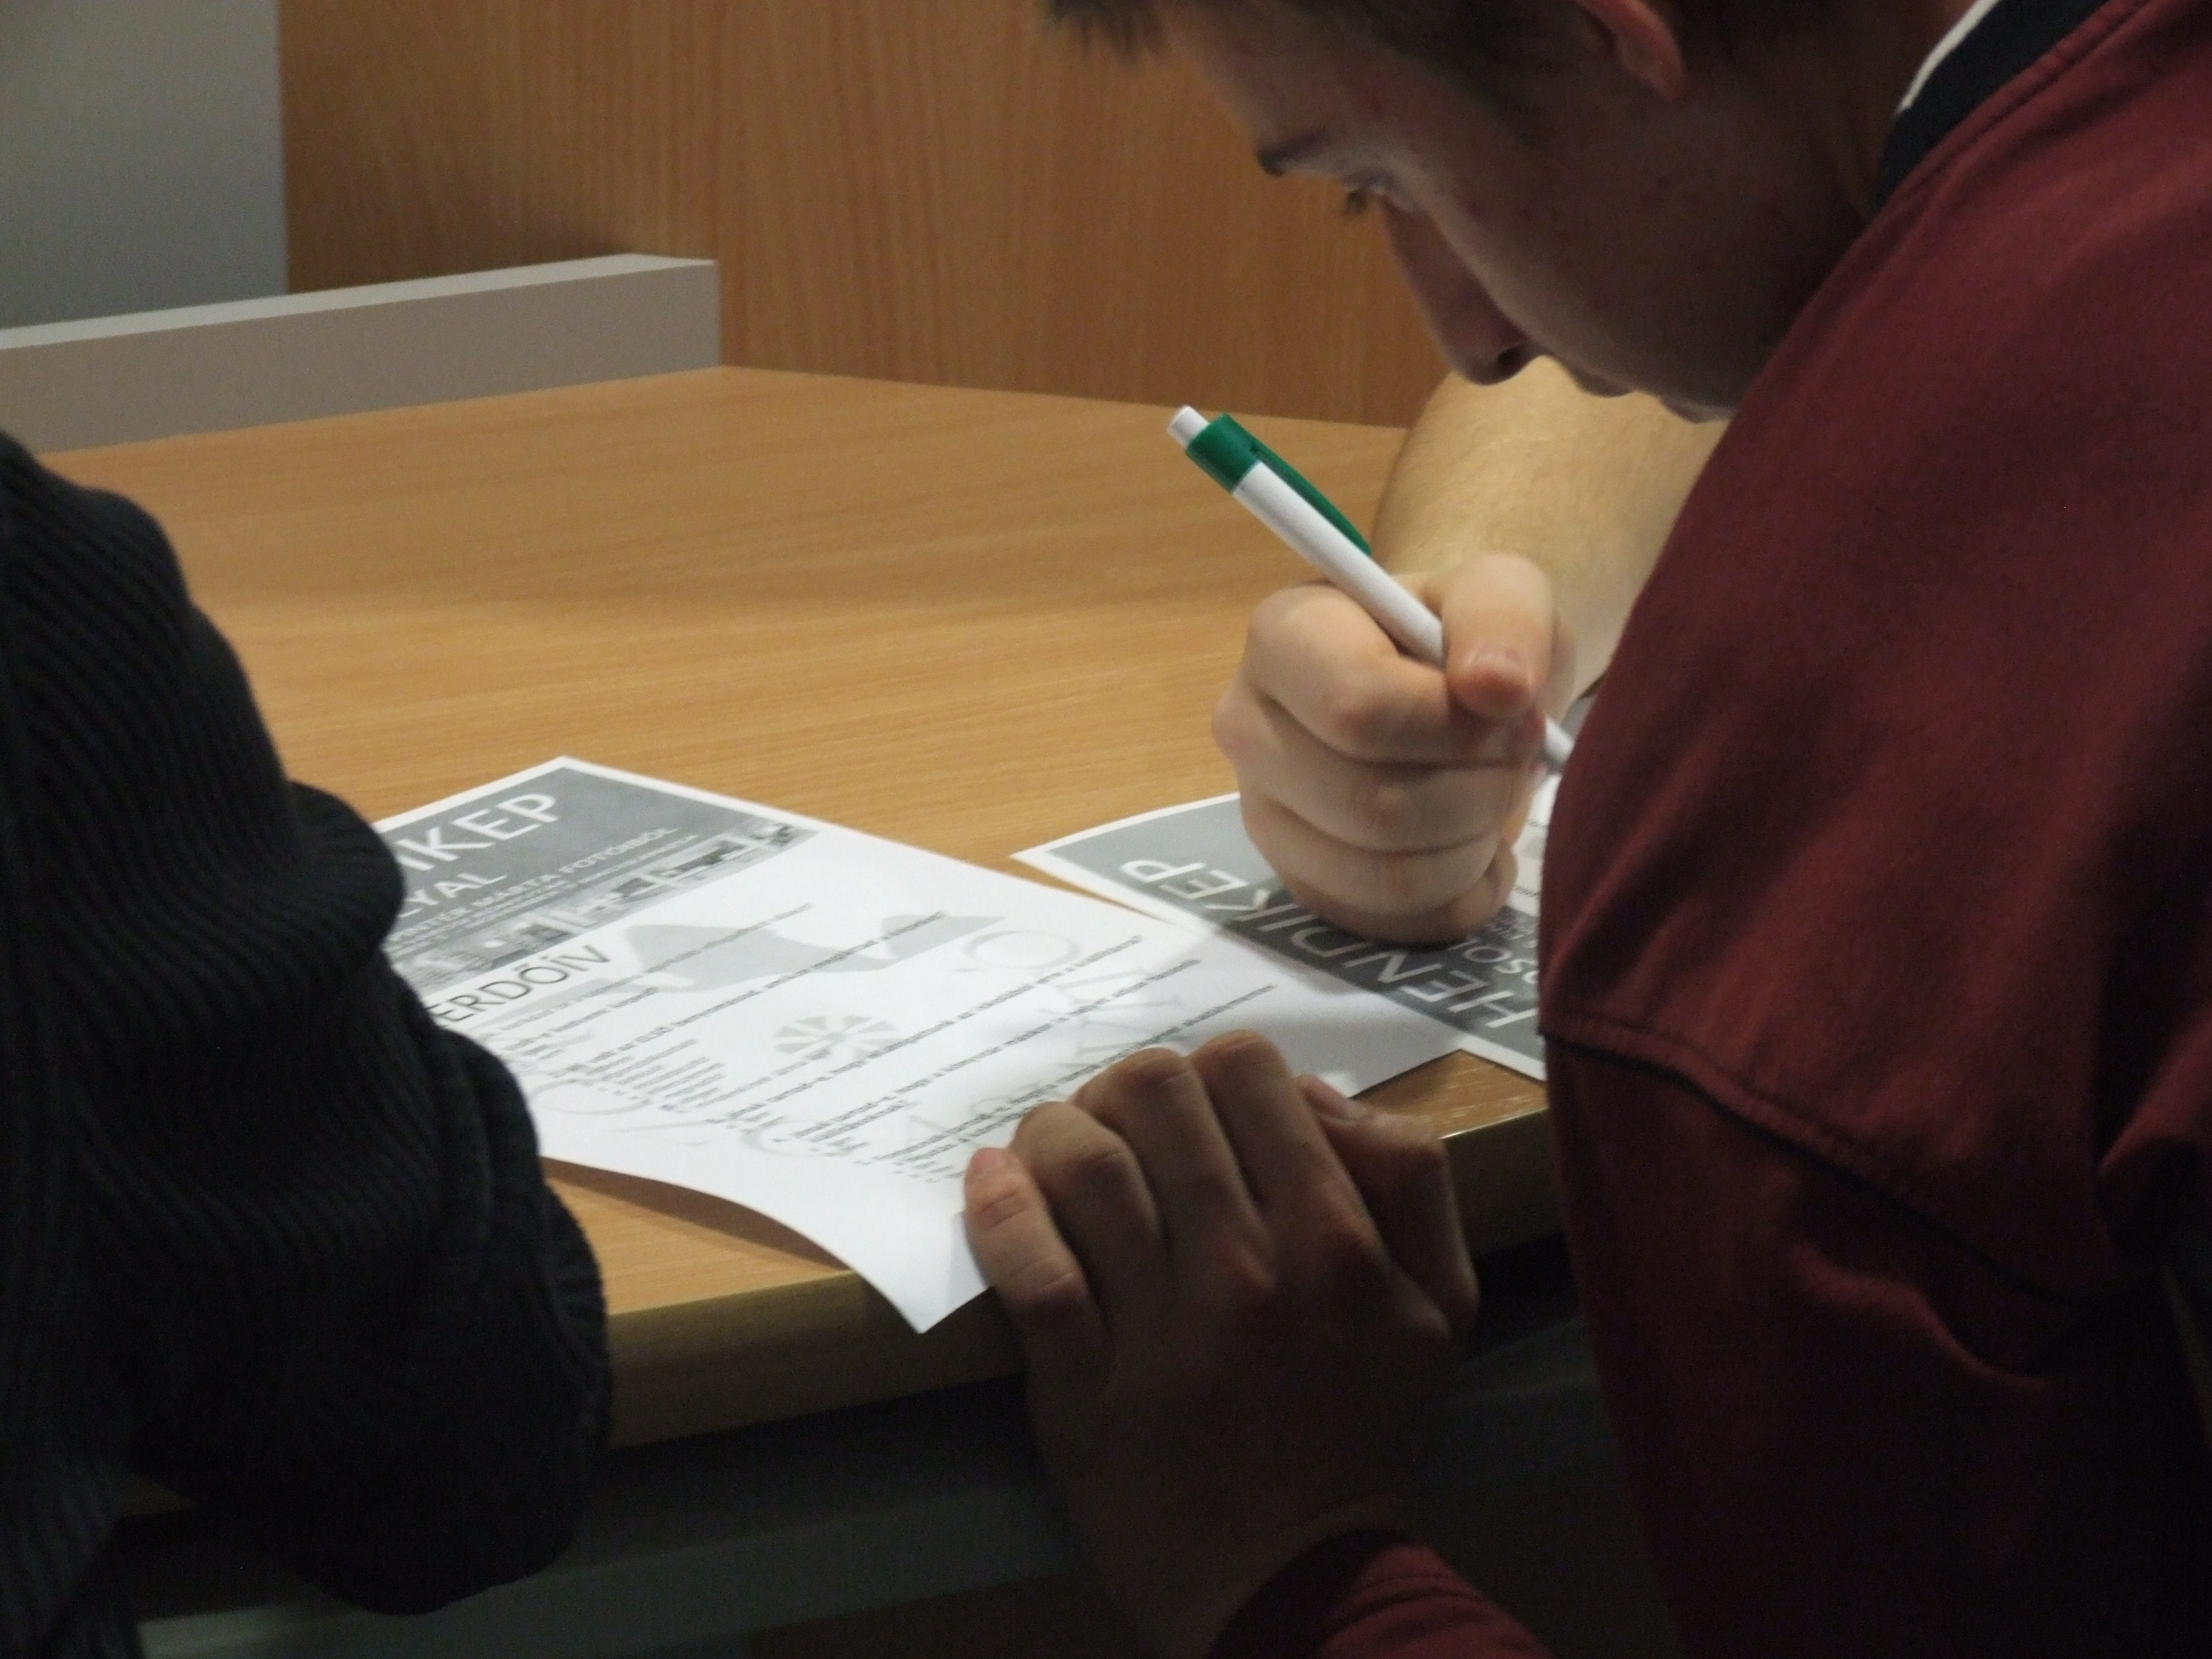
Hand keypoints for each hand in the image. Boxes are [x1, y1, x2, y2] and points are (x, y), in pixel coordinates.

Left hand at [963, 1033, 1479, 1657]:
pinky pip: (1029, 1266)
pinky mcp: (1084, 1386)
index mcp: (1337, 1235)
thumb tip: (1313, 1096)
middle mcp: (1251, 1267)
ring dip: (1053, 1135)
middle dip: (1123, 1093)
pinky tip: (993, 1184)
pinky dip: (999, 1207)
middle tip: (1116, 1129)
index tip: (1195, 1115)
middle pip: (1153, 1093)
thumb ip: (1408, 1178)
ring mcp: (1163, 1328)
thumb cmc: (1364, 1431)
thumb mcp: (1441, 1300)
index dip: (1209, 1073)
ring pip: (1083, 1163)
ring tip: (1046, 1153)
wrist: (1299, 1585)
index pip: (1245, 1069)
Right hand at [1212, 553, 1572, 943]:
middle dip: (1478, 789)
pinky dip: (1464, 893)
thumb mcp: (1504, 590)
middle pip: (1372, 804)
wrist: (1462, 692)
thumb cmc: (1467, 636)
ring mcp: (1266, 817)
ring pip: (1385, 876)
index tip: (1512, 708)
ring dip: (1475, 843)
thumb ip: (1504, 617)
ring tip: (1493, 796)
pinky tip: (1476, 845)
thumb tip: (1497, 689)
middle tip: (1514, 758)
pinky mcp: (1303, 884)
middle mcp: (1248, 728)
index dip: (1456, 726)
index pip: (1357, 709)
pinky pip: (1395, 923)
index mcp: (1283, 637)